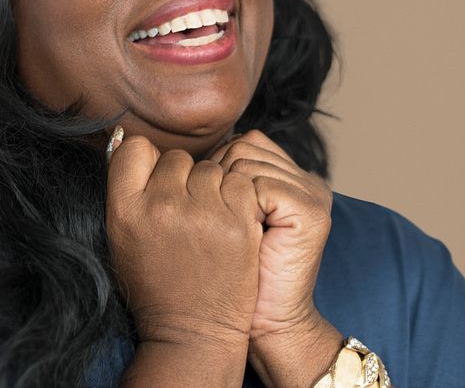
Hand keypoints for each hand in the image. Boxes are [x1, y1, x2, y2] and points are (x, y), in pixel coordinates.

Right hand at [106, 132, 263, 350]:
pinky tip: (230, 223)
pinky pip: (240, 182)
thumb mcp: (120, 235)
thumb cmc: (154, 282)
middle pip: (176, 158)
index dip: (148, 161)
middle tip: (186, 213)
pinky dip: (238, 198)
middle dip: (183, 179)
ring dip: (212, 188)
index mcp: (125, 208)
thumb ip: (123, 188)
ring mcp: (201, 212)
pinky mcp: (237, 223)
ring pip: (210, 168)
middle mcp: (160, 205)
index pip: (135, 147)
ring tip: (208, 221)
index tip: (156, 181)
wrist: (192, 330)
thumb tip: (125, 137)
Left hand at [211, 130, 341, 386]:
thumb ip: (211, 180)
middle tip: (214, 225)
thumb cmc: (227, 275)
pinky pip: (253, 184)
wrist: (263, 323)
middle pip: (240, 147)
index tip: (204, 209)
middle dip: (214, 182)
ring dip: (222, 197)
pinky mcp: (310, 210)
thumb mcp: (219, 218)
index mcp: (288, 177)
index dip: (213, 171)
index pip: (242, 141)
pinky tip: (241, 236)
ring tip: (227, 233)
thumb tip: (153, 145)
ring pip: (244, 162)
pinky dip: (237, 208)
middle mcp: (305, 179)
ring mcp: (312, 192)